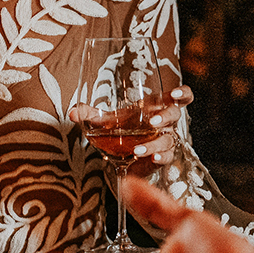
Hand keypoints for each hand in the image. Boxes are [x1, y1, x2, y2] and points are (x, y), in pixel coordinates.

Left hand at [68, 85, 193, 171]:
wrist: (123, 157)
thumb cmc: (122, 131)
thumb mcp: (105, 122)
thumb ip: (90, 115)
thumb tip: (71, 113)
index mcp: (155, 108)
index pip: (177, 98)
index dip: (182, 94)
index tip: (177, 94)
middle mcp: (164, 123)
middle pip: (175, 115)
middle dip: (165, 117)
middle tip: (152, 122)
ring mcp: (164, 140)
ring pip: (169, 139)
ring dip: (155, 144)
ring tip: (138, 150)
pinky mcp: (162, 157)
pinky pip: (167, 156)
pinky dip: (160, 157)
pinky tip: (151, 158)